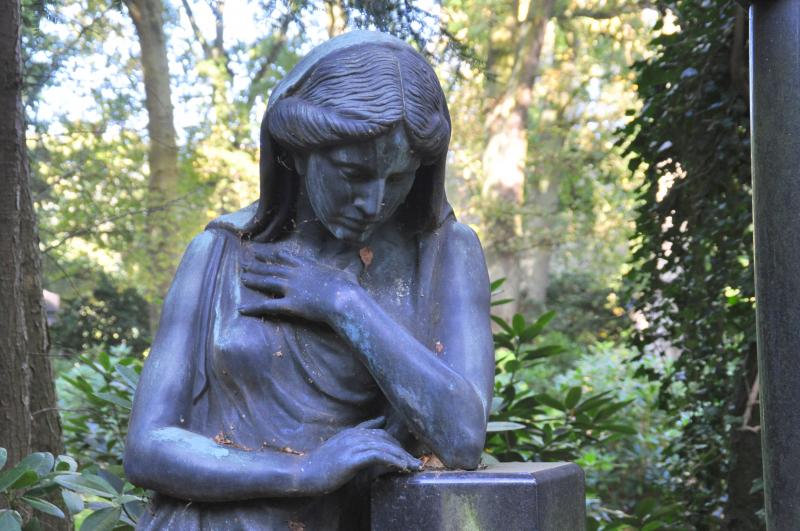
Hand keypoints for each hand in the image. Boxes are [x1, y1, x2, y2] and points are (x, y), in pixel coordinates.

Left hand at [239, 248, 360, 323]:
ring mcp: (291, 289)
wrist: (344, 299)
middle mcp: (295, 274)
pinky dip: (254, 308)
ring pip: (267, 282)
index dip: (275, 255)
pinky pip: (268, 306)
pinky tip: (242, 309)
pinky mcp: (290, 305)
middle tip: (245, 262)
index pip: (287, 258)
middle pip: (272, 268)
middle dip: (258, 265)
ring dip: (253, 280)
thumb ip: (351, 264)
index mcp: (308, 266)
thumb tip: (365, 254)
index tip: (266, 252)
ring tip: (242, 278)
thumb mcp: (348, 272)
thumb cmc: (348, 288)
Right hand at [297, 417, 420, 494]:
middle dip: (403, 450)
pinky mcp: (352, 458)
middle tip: (416, 462)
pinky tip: (402, 467)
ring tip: (414, 466)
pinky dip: (392, 460)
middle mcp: (355, 435)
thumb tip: (374, 430)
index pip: (381, 432)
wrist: (303, 472)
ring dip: (402, 457)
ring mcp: (353, 445)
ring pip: (385, 446)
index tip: (407, 455)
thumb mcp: (339, 446)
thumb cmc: (321, 463)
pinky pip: (378, 456)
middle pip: (386, 439)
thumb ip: (355, 439)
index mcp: (352, 432)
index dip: (395, 443)